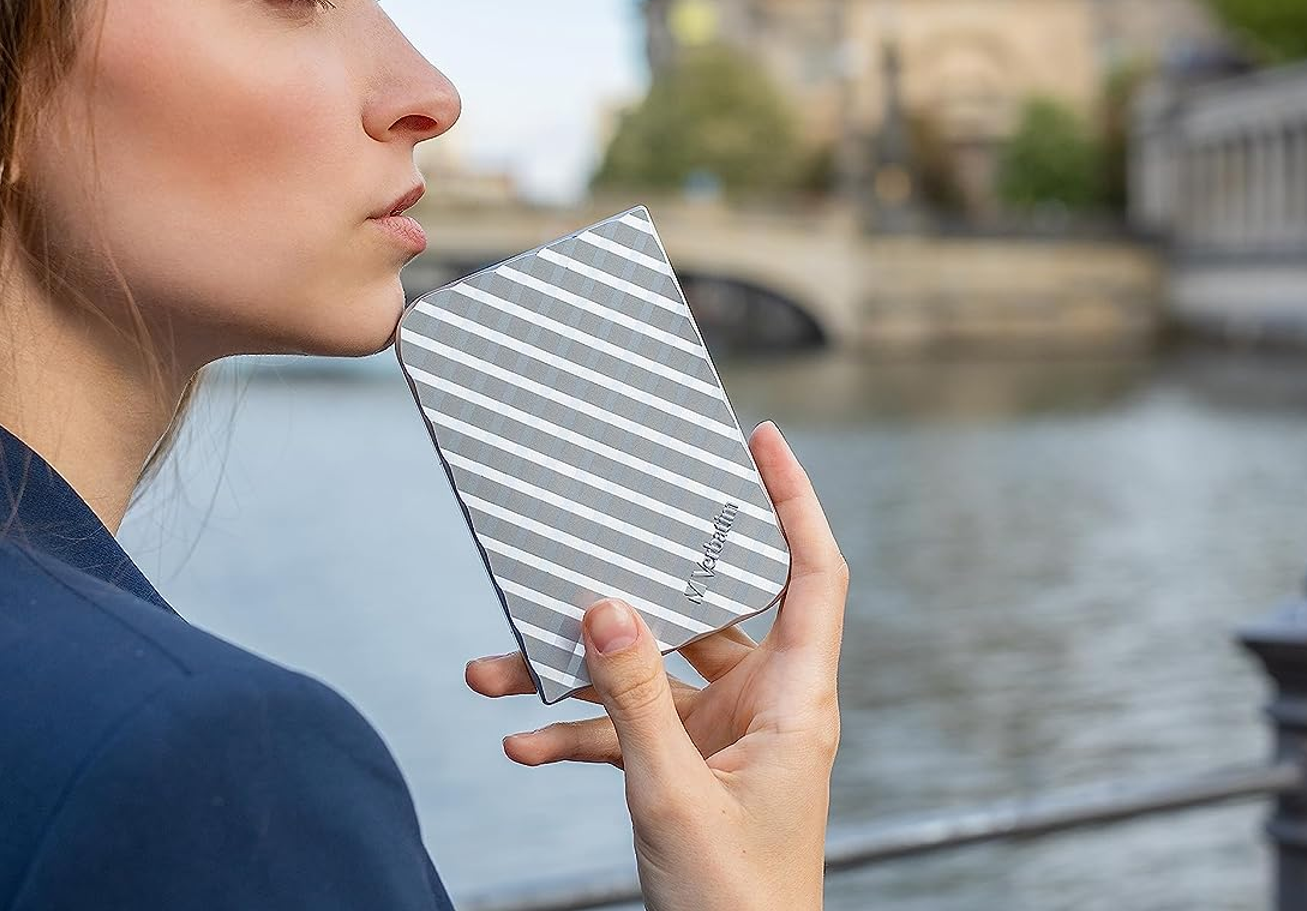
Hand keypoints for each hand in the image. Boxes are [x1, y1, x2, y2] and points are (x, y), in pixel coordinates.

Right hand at [464, 420, 846, 910]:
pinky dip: (576, 732)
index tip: (763, 441)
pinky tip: (520, 741)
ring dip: (577, 674)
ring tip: (495, 666)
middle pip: (706, 615)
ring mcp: (724, 739)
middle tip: (589, 535)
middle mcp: (766, 707)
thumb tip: (605, 606)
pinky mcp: (687, 772)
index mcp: (797, 701)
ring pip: (648, 676)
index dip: (795, 503)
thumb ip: (634, 700)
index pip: (811, 575)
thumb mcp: (672, 795)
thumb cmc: (736, 904)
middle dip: (634, 590)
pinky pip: (628, 732)